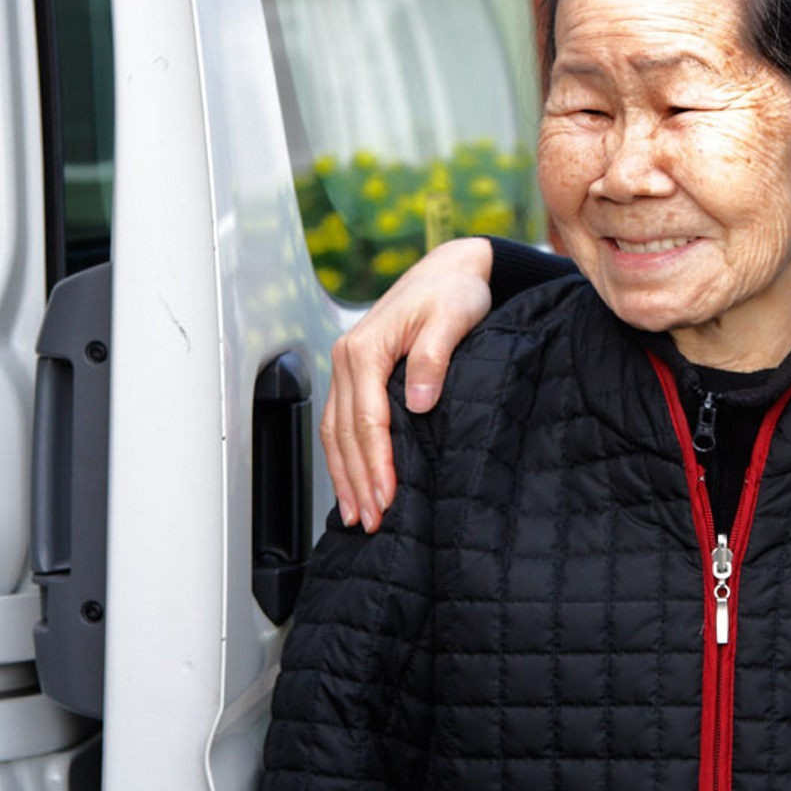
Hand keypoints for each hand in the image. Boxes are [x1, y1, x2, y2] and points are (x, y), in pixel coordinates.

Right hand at [321, 235, 492, 532]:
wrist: (450, 269)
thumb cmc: (453, 291)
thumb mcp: (452, 318)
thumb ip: (435, 357)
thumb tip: (420, 402)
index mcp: (366, 348)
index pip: (367, 418)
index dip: (376, 461)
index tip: (388, 497)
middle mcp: (348, 359)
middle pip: (344, 432)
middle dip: (357, 480)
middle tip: (372, 521)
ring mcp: (348, 367)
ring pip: (336, 432)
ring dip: (345, 475)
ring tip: (358, 515)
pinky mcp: (358, 374)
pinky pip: (342, 422)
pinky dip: (344, 456)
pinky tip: (352, 482)